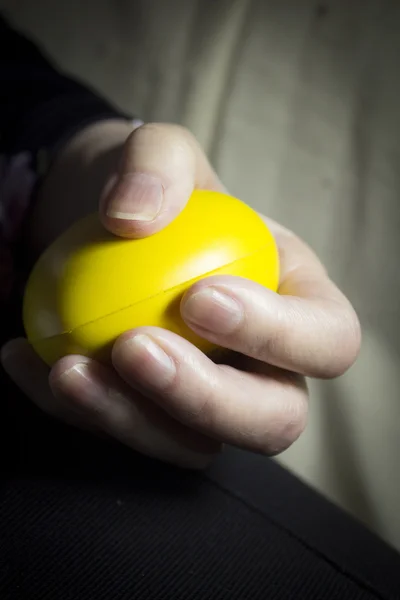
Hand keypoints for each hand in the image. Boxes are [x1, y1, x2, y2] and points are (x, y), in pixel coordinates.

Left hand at [1, 123, 360, 468]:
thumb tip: (134, 219)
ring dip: (130, 418)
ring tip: (68, 368)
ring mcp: (208, 396)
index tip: (199, 296)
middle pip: (274, 419)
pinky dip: (76, 408)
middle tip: (135, 347)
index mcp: (297, 301)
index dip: (277, 335)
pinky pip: (127, 433)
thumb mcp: (159, 151)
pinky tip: (27, 361)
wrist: (99, 223)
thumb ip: (158, 165)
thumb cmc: (153, 189)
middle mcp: (264, 363)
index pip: (326, 340)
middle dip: (206, 398)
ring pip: (195, 445)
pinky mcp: (152, 413)